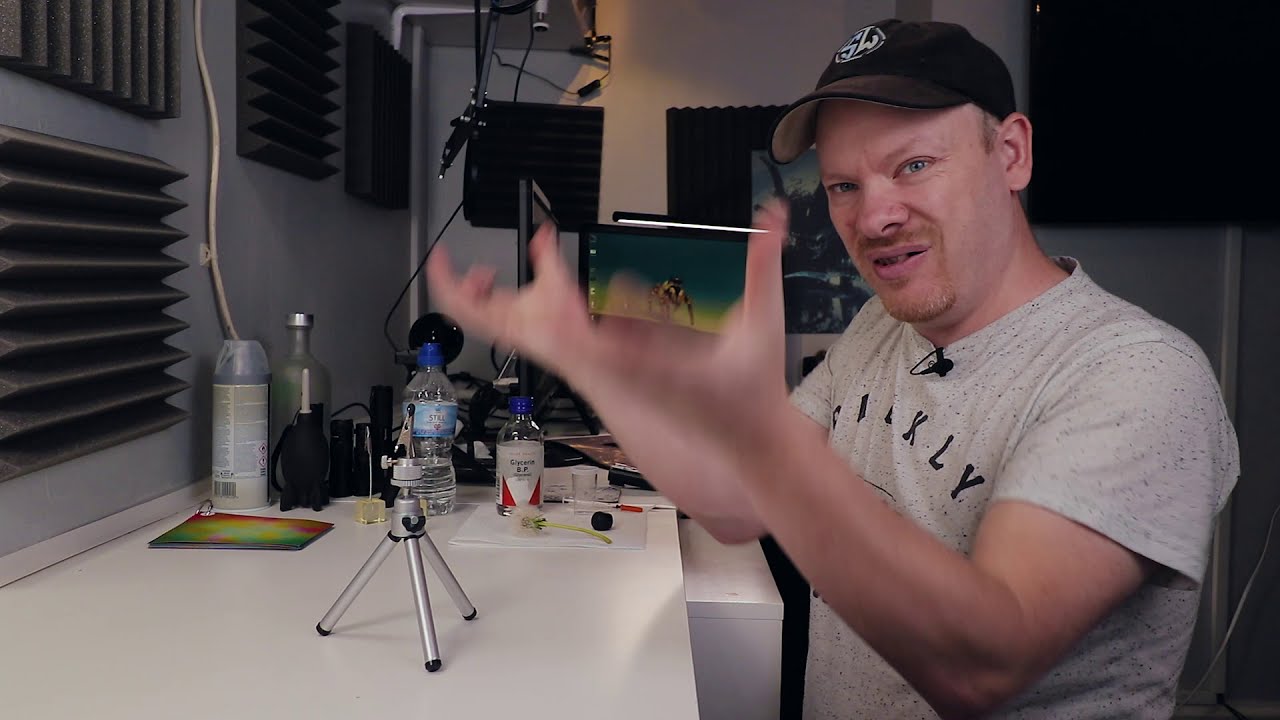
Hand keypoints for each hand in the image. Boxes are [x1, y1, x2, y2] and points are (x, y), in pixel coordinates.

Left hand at [426, 202, 792, 537]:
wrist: (745, 448)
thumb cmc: (747, 397)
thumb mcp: (760, 326)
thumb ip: (763, 267)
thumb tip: (775, 217)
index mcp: (634, 365)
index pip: (568, 332)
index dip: (546, 285)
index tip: (541, 239)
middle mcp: (607, 373)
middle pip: (527, 339)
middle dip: (481, 304)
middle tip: (456, 264)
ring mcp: (602, 377)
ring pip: (534, 343)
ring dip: (505, 306)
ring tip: (486, 269)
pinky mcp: (607, 376)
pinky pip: (558, 346)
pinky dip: (540, 314)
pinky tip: (544, 284)